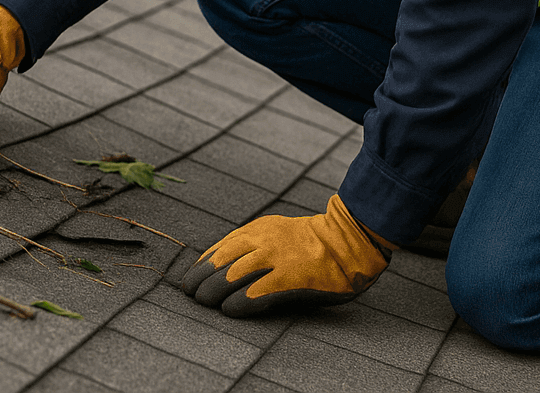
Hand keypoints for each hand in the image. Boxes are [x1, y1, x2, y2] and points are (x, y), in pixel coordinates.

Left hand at [179, 194, 394, 315]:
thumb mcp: (277, 232)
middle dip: (202, 279)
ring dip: (214, 292)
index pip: (221, 247)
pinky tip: (230, 310)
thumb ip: (254, 243)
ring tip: (204, 303)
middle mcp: (264, 241)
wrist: (349, 240)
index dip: (202, 265)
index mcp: (259, 229)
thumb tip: (225, 265)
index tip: (190, 279)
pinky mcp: (291, 278)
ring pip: (233, 276)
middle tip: (192, 295)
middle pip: (222, 261)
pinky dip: (239, 303)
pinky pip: (257, 292)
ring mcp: (277, 259)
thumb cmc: (312, 242)